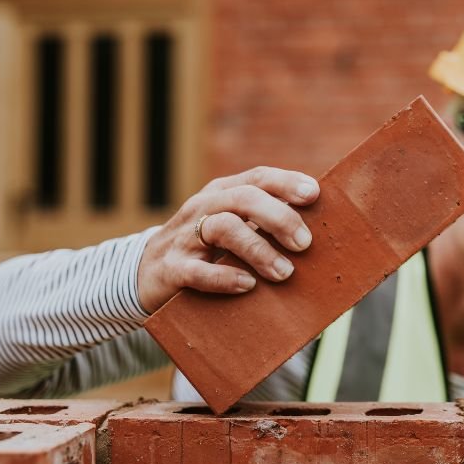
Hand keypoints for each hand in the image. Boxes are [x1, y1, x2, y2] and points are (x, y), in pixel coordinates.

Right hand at [137, 167, 318, 312]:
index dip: (287, 182)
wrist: (145, 275)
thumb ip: (265, 224)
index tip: (314, 195)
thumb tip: (318, 233)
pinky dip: (225, 277)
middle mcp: (204, 208)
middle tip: (304, 244)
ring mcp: (185, 237)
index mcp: (223, 193)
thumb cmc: (205, 250)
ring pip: (224, 228)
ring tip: (284, 272)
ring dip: (259, 249)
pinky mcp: (171, 269)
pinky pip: (197, 271)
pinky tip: (247, 285)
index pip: (258, 177)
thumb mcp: (232, 227)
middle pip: (244, 198)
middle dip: (279, 218)